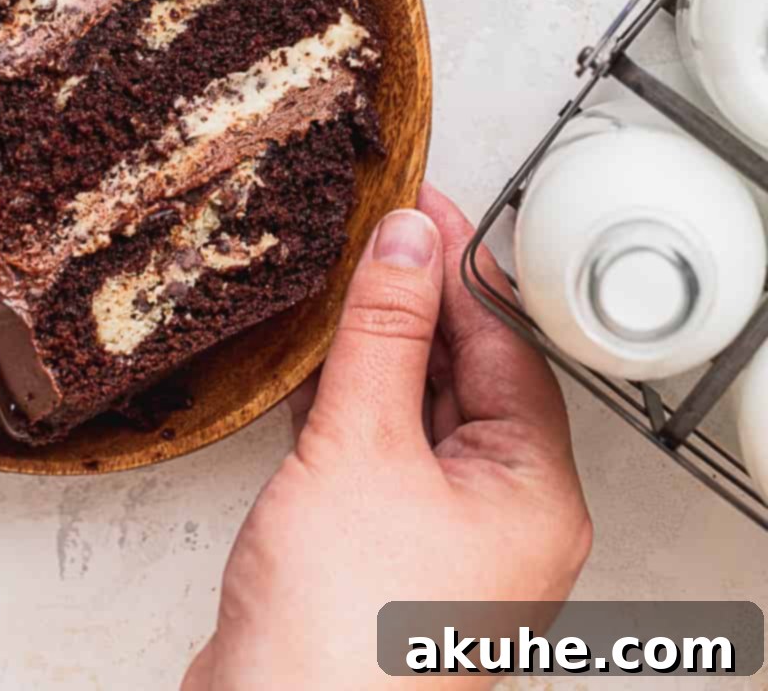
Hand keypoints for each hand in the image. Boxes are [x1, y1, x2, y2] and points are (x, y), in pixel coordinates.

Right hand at [184, 185, 591, 690]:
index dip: (457, 265)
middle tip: (370, 230)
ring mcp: (441, 540)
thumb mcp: (364, 447)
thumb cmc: (343, 637)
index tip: (417, 204)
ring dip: (375, 349)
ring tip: (335, 281)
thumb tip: (408, 243)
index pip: (506, 344)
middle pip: (466, 375)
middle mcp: (501, 518)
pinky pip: (377, 452)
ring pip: (418, 412)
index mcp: (533, 493)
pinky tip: (309, 365)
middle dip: (415, 301)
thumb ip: (385, 334)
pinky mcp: (382, 554)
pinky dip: (347, 403)